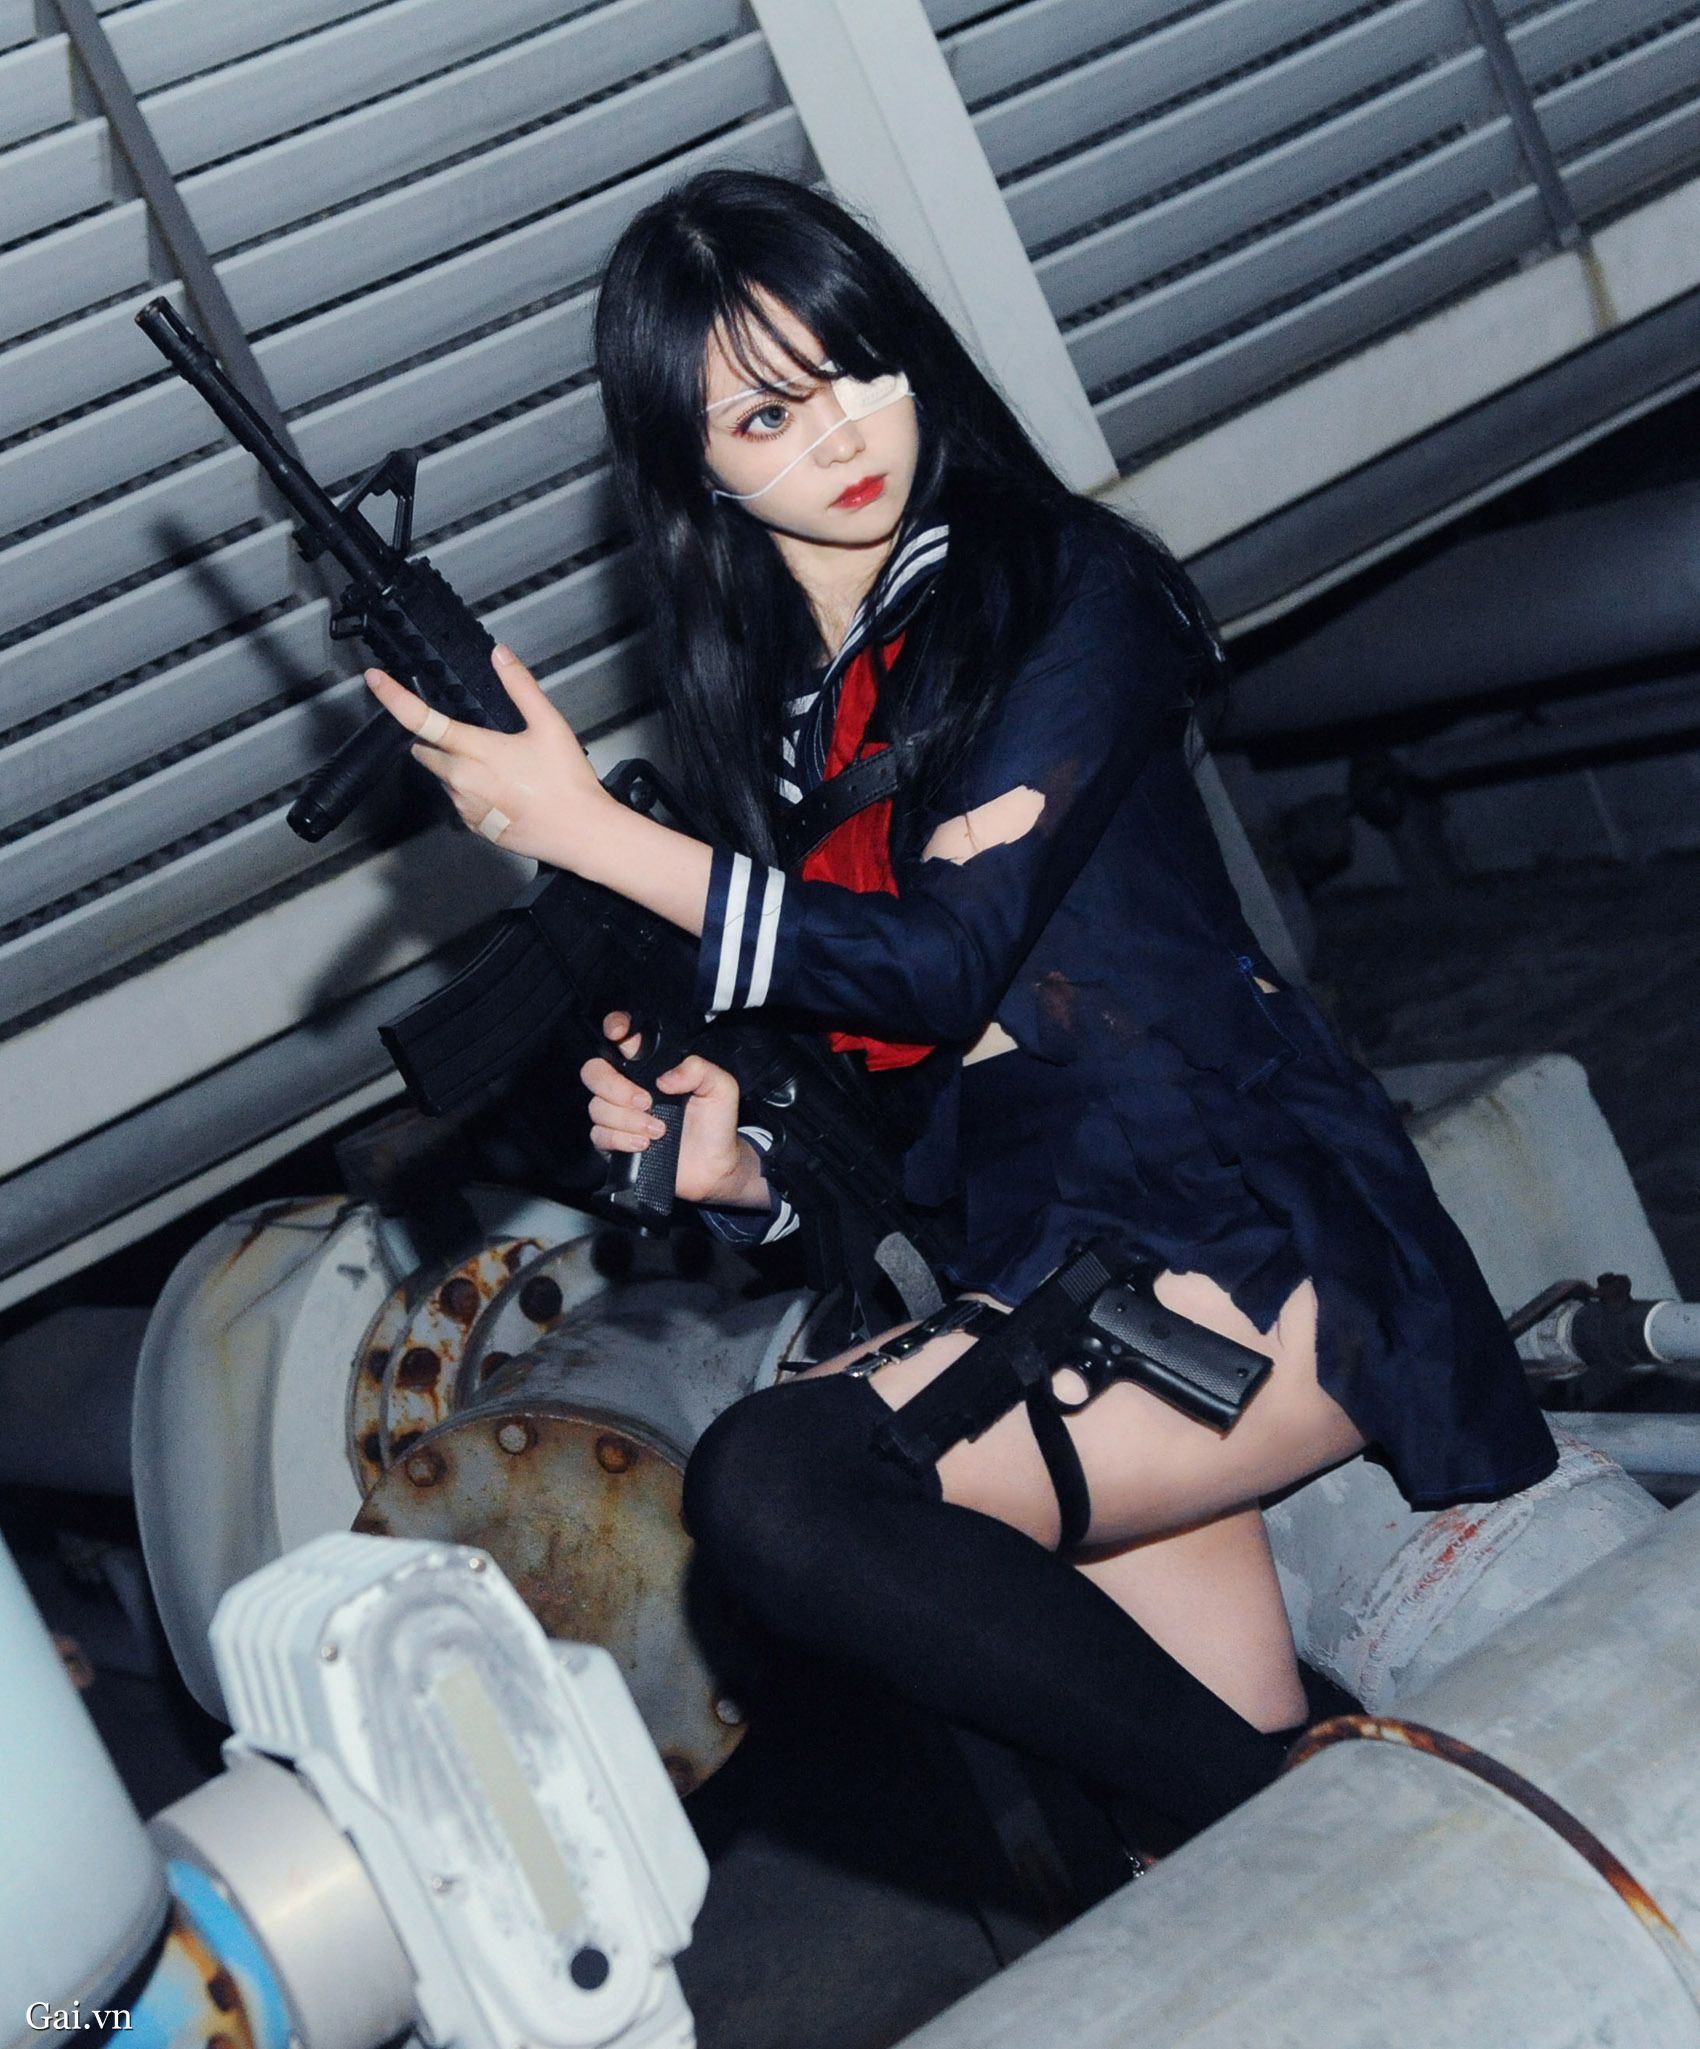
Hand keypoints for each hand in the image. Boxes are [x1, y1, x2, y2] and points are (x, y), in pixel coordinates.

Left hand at [364, 644, 610, 866]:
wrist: (580, 833)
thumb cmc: (567, 784)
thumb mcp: (550, 725)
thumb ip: (520, 686)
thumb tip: (500, 656)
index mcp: (475, 750)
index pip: (421, 719)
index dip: (392, 696)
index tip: (375, 680)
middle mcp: (461, 780)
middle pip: (425, 751)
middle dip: (437, 741)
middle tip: (476, 737)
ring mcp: (464, 807)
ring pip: (443, 778)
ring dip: (457, 767)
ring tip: (502, 768)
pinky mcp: (474, 826)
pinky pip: (460, 802)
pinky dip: (472, 792)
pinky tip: (505, 791)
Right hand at [581, 1013, 768, 1207]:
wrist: (713, 1166)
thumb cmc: (715, 1124)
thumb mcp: (721, 1087)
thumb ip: (699, 1069)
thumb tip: (664, 1078)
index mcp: (652, 1068)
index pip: (623, 1039)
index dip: (614, 1027)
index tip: (618, 1033)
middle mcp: (629, 1087)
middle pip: (595, 1072)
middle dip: (615, 1087)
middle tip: (646, 1102)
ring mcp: (619, 1114)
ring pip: (597, 1107)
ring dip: (628, 1120)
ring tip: (658, 1130)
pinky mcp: (614, 1142)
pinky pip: (599, 1135)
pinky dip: (621, 1139)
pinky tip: (644, 1144)